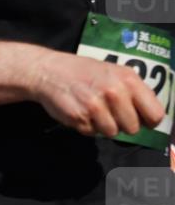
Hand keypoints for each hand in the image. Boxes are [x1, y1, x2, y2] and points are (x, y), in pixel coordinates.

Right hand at [34, 52, 164, 136]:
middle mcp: (114, 93)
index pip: (154, 114)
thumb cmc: (84, 72)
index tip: (141, 120)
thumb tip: (148, 117)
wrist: (50, 72)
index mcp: (128, 80)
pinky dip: (87, 126)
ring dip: (103, 127)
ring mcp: (96, 106)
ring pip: (112, 133)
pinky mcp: (79, 118)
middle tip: (111, 114)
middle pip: (133, 128)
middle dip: (123, 124)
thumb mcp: (115, 73)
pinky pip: (92, 133)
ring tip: (93, 112)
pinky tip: (81, 112)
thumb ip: (133, 91)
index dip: (148, 121)